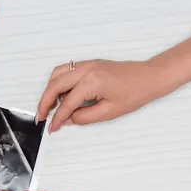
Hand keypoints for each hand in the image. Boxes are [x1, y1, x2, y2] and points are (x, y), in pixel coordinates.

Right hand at [37, 59, 177, 132]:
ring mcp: (86, 64)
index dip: (57, 117)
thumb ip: (85, 117)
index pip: (67, 103)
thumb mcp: (109, 112)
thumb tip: (68, 120)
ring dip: (49, 90)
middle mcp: (86, 69)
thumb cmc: (134, 93)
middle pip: (55, 85)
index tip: (51, 127)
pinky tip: (60, 94)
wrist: (149, 77)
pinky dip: (58, 81)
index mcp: (92, 82)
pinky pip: (65, 70)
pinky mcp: (89, 63)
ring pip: (57, 74)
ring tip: (49, 106)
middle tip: (40, 116)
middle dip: (44, 102)